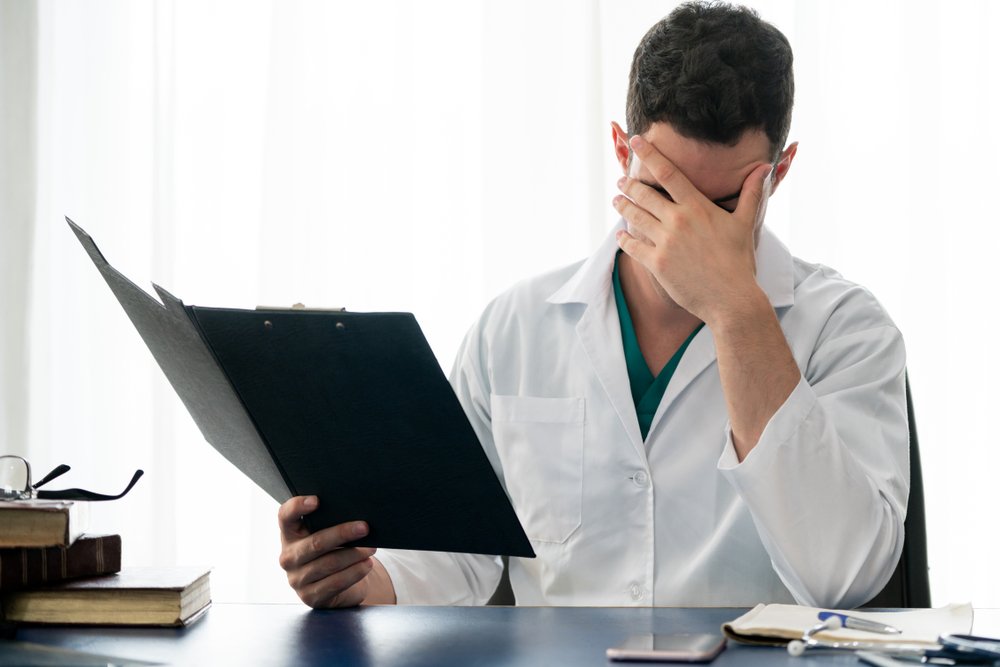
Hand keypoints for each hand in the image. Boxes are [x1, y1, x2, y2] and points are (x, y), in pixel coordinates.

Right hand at [277, 496, 383, 607]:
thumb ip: (332, 523)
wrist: (339, 584)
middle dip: (342, 533)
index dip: (297, 506)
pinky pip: (335, 583)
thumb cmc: (335, 550)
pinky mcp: (310, 596)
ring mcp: (297, 579)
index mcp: (290, 534)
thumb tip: (357, 514)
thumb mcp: (328, 535)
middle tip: (364, 527)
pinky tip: (366, 565)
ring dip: (354, 555)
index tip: (317, 500)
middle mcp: (288, 557)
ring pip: (329, 563)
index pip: (285, 516)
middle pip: (316, 542)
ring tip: (371, 548)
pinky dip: (354, 572)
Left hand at [613, 134, 772, 326]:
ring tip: (617, 201)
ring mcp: (665, 242)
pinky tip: (620, 235)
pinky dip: (624, 239)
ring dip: (623, 206)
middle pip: (645, 194)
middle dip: (630, 185)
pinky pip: (632, 246)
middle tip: (621, 180)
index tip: (636, 140)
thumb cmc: (739, 261)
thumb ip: (752, 192)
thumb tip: (765, 167)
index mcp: (697, 207)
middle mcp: (677, 220)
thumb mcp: (746, 223)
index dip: (649, 154)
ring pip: (635, 217)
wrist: (731, 299)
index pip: (668, 172)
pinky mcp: (656, 264)